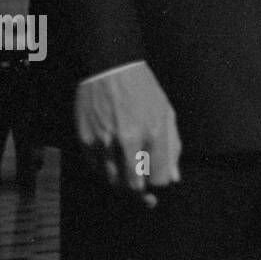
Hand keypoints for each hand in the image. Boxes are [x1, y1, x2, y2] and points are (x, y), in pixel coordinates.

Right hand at [74, 61, 180, 207]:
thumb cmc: (143, 90)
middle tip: (144, 186)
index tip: (158, 178)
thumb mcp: (166, 113)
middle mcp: (129, 140)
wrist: (110, 69)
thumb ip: (172, 147)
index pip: (159, 179)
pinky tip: (113, 161)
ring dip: (123, 183)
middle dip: (142, 190)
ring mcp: (105, 142)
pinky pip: (97, 170)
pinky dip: (106, 171)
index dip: (160, 183)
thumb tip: (174, 178)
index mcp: (154, 131)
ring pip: (114, 183)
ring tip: (129, 173)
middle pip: (135, 186)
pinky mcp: (86, 142)